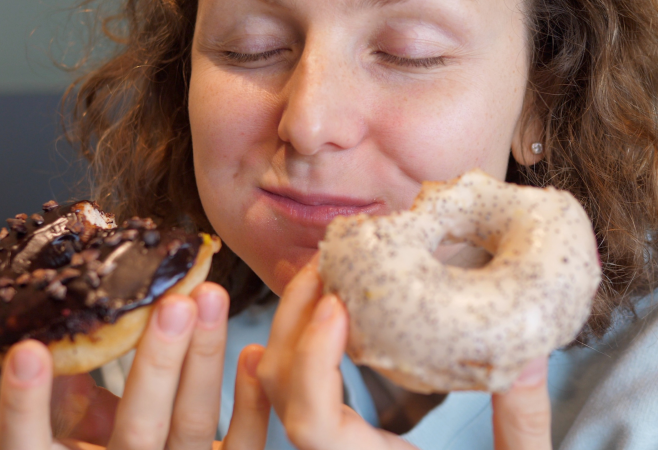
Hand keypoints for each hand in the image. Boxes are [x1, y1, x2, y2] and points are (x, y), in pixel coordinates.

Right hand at [0, 282, 269, 449]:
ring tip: (209, 301)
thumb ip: (61, 397)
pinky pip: (242, 446)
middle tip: (173, 305)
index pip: (29, 444)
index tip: (28, 350)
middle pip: (137, 431)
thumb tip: (55, 333)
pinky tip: (251, 354)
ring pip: (192, 426)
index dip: (25, 403)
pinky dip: (251, 403)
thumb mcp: (66, 434)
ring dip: (205, 360)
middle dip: (157, 365)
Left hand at [257, 259, 551, 449]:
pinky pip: (293, 387)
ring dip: (289, 326)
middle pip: (280, 391)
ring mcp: (329, 446)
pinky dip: (295, 345)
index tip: (338, 305)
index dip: (312, 360)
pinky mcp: (333, 435)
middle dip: (291, 321)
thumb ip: (521, 425)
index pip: (310, 424)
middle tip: (327, 266)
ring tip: (324, 276)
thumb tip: (531, 356)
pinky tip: (317, 311)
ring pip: (277, 387)